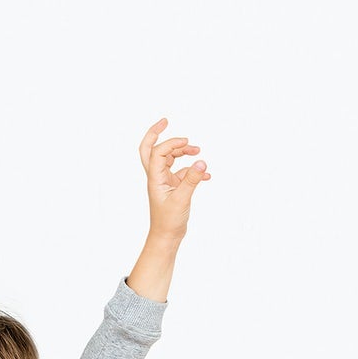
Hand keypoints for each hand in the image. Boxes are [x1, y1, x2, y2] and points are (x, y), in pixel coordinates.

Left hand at [139, 116, 209, 242]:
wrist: (167, 238)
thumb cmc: (169, 221)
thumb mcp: (182, 199)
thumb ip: (192, 179)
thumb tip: (201, 160)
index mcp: (155, 178)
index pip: (158, 152)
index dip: (171, 143)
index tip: (187, 142)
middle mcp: (157, 177)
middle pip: (151, 150)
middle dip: (156, 134)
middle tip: (165, 120)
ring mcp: (165, 181)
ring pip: (169, 159)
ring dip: (181, 151)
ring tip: (197, 150)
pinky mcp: (174, 188)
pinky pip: (182, 172)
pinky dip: (192, 170)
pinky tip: (206, 175)